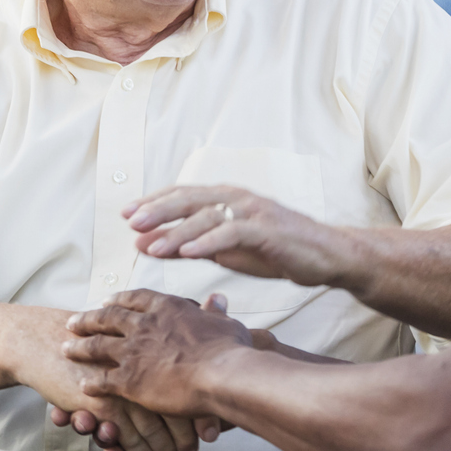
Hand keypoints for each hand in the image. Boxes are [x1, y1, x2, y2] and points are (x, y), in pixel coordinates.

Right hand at [17, 348, 206, 450]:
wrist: (44, 341)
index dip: (202, 415)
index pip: (190, 386)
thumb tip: (182, 335)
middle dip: (187, 438)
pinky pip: (129, 438)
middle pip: (179, 412)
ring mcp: (125, 388)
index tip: (210, 434)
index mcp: (154, 348)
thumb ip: (152, 339)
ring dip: (163, 450)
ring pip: (155, 430)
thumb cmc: (87, 337)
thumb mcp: (121, 332)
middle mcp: (143, 369)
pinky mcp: (104, 405)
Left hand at [63, 289, 254, 416]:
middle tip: (72, 321)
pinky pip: (103, 380)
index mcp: (166, 308)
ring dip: (79, 347)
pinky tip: (83, 386)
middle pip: (107, 318)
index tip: (107, 301)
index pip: (135, 299)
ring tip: (65, 348)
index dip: (119, 300)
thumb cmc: (232, 351)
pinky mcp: (129, 379)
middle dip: (88, 319)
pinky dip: (92, 383)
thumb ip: (214, 313)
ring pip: (96, 346)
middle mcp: (143, 325)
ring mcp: (133, 351)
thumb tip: (217, 299)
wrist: (224, 375)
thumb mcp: (225, 323)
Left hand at [127, 186, 350, 288]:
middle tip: (130, 222)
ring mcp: (252, 211)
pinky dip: (209, 242)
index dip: (152, 202)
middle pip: (188, 199)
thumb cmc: (273, 250)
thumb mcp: (222, 250)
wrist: (325, 255)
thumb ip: (185, 245)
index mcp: (224, 199)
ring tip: (152, 246)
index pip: (181, 195)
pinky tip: (188, 253)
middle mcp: (236, 198)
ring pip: (207, 216)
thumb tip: (143, 244)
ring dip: (177, 232)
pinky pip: (233, 233)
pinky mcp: (268, 228)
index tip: (125, 215)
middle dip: (157, 210)